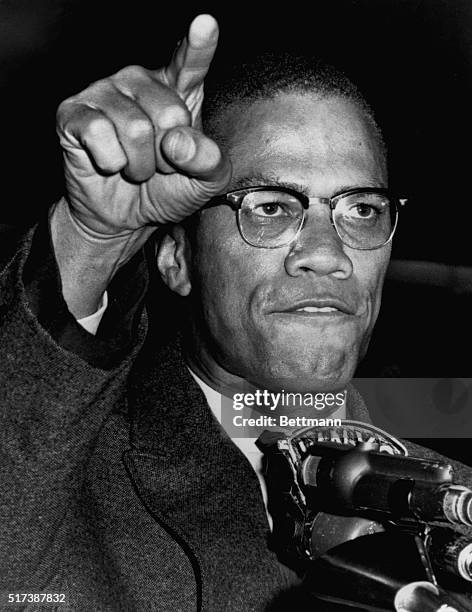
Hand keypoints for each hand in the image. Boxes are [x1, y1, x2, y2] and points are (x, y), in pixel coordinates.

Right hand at [56, 13, 230, 240]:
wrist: (125, 217)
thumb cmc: (166, 190)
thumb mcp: (204, 182)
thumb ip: (210, 161)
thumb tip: (180, 141)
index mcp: (177, 90)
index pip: (190, 63)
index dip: (199, 45)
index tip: (205, 23)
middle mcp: (139, 81)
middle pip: (169, 114)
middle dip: (168, 157)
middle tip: (157, 165)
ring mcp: (104, 92)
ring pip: (136, 130)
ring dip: (140, 165)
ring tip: (135, 167)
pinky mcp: (73, 112)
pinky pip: (100, 135)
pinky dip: (111, 163)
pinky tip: (109, 164)